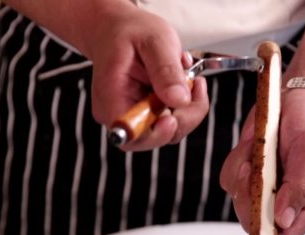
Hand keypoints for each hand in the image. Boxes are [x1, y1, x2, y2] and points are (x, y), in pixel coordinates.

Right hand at [85, 5, 208, 150]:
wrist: (117, 29)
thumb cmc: (129, 32)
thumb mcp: (153, 41)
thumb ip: (166, 71)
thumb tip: (179, 100)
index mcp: (112, 97)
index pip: (133, 136)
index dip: (157, 134)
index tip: (174, 116)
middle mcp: (118, 113)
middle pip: (155, 136)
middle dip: (183, 115)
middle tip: (193, 82)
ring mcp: (132, 116)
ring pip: (168, 130)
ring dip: (186, 107)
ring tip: (186, 76)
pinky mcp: (146, 114)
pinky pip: (170, 120)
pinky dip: (183, 103)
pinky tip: (181, 81)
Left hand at [220, 88, 304, 234]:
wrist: (296, 95)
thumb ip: (299, 187)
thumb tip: (283, 222)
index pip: (286, 234)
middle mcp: (284, 200)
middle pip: (255, 219)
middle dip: (248, 197)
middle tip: (253, 168)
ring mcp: (264, 187)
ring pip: (239, 199)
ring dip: (242, 175)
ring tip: (256, 150)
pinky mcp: (248, 172)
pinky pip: (230, 178)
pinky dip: (235, 162)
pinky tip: (251, 146)